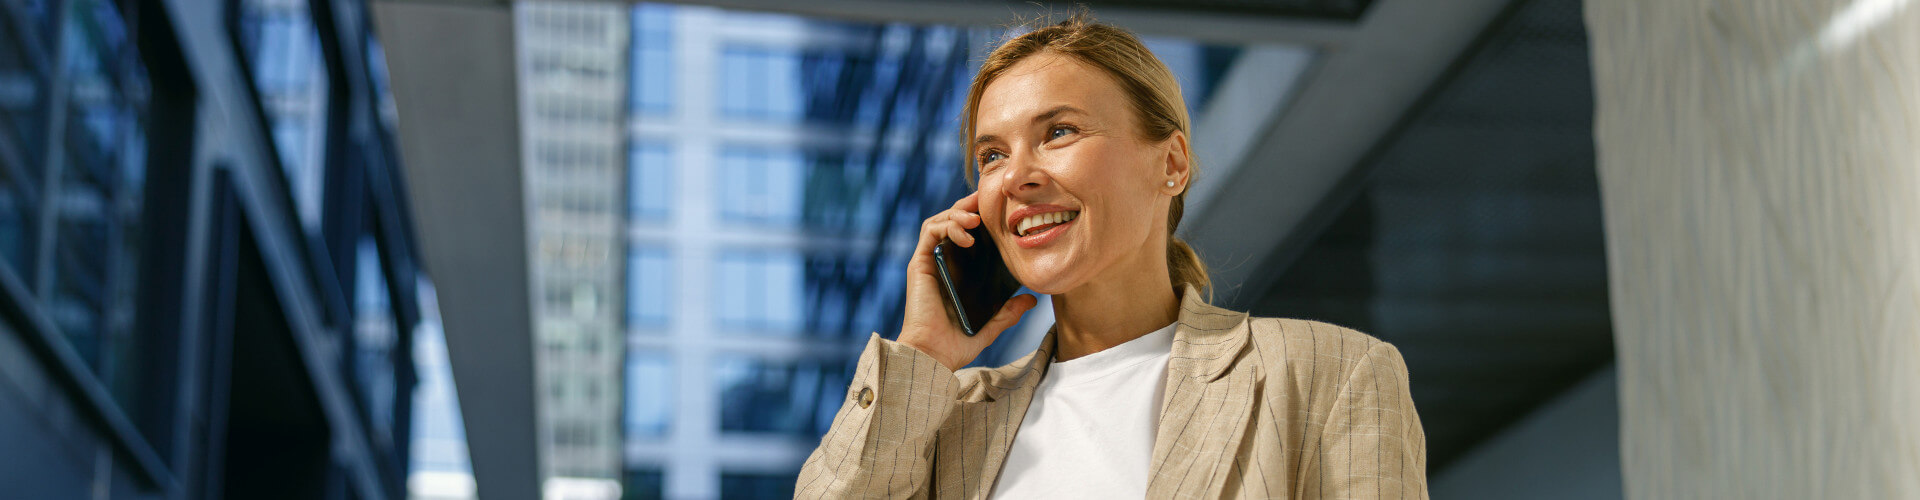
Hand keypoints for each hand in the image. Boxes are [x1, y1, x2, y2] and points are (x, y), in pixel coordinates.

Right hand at [897, 192, 1038, 371]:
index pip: (965, 234)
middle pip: (951, 221)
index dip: (979, 217)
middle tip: (986, 200)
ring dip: (958, 213)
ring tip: (977, 219)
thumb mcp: (991, 325)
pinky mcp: (919, 263)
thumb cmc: (957, 343)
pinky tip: (967, 235)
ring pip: (939, 221)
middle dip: (968, 206)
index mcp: (956, 271)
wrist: (933, 356)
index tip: (999, 209)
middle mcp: (941, 262)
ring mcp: (928, 261)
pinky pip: (930, 232)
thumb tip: (1032, 299)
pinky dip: (947, 226)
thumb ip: (1009, 311)